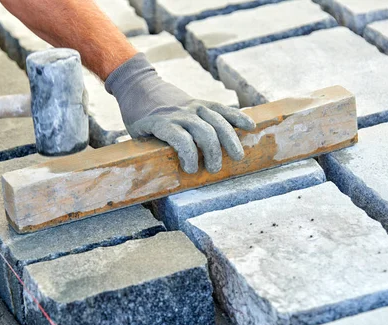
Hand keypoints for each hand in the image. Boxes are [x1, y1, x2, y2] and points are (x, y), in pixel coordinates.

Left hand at [105, 53, 255, 173]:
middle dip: (213, 153)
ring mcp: (194, 106)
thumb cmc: (136, 116)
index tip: (190, 170)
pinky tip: (251, 126)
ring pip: (218, 121)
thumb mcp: (136, 134)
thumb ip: (149, 150)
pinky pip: (223, 109)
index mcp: (162, 122)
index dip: (188, 156)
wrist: (139, 85)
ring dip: (230, 140)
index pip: (180, 138)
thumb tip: (157, 175)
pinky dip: (238, 117)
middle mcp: (181, 113)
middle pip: (204, 132)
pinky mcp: (202, 102)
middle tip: (213, 169)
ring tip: (237, 157)